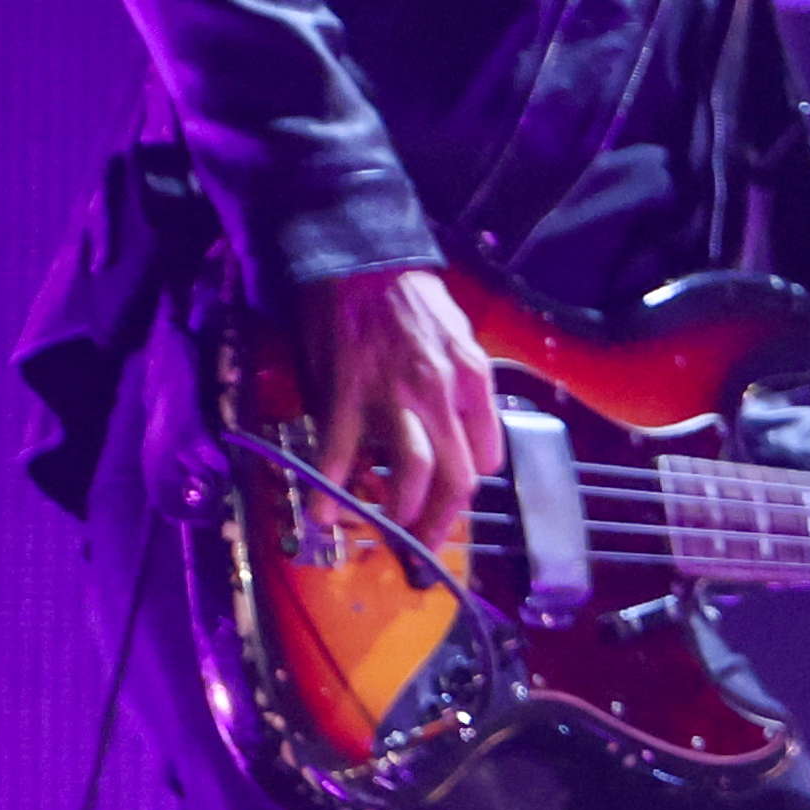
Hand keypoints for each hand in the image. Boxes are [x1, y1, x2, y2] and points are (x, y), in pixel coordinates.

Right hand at [300, 266, 502, 546]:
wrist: (363, 261)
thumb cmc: (413, 300)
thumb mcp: (462, 338)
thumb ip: (468, 389)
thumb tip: (470, 439)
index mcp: (474, 380)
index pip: (486, 456)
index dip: (468, 488)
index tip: (449, 504)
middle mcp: (443, 393)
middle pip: (457, 477)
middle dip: (442, 521)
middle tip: (424, 547)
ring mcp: (395, 396)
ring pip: (414, 473)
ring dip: (402, 513)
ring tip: (387, 533)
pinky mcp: (347, 394)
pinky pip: (341, 452)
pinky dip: (332, 489)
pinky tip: (323, 515)